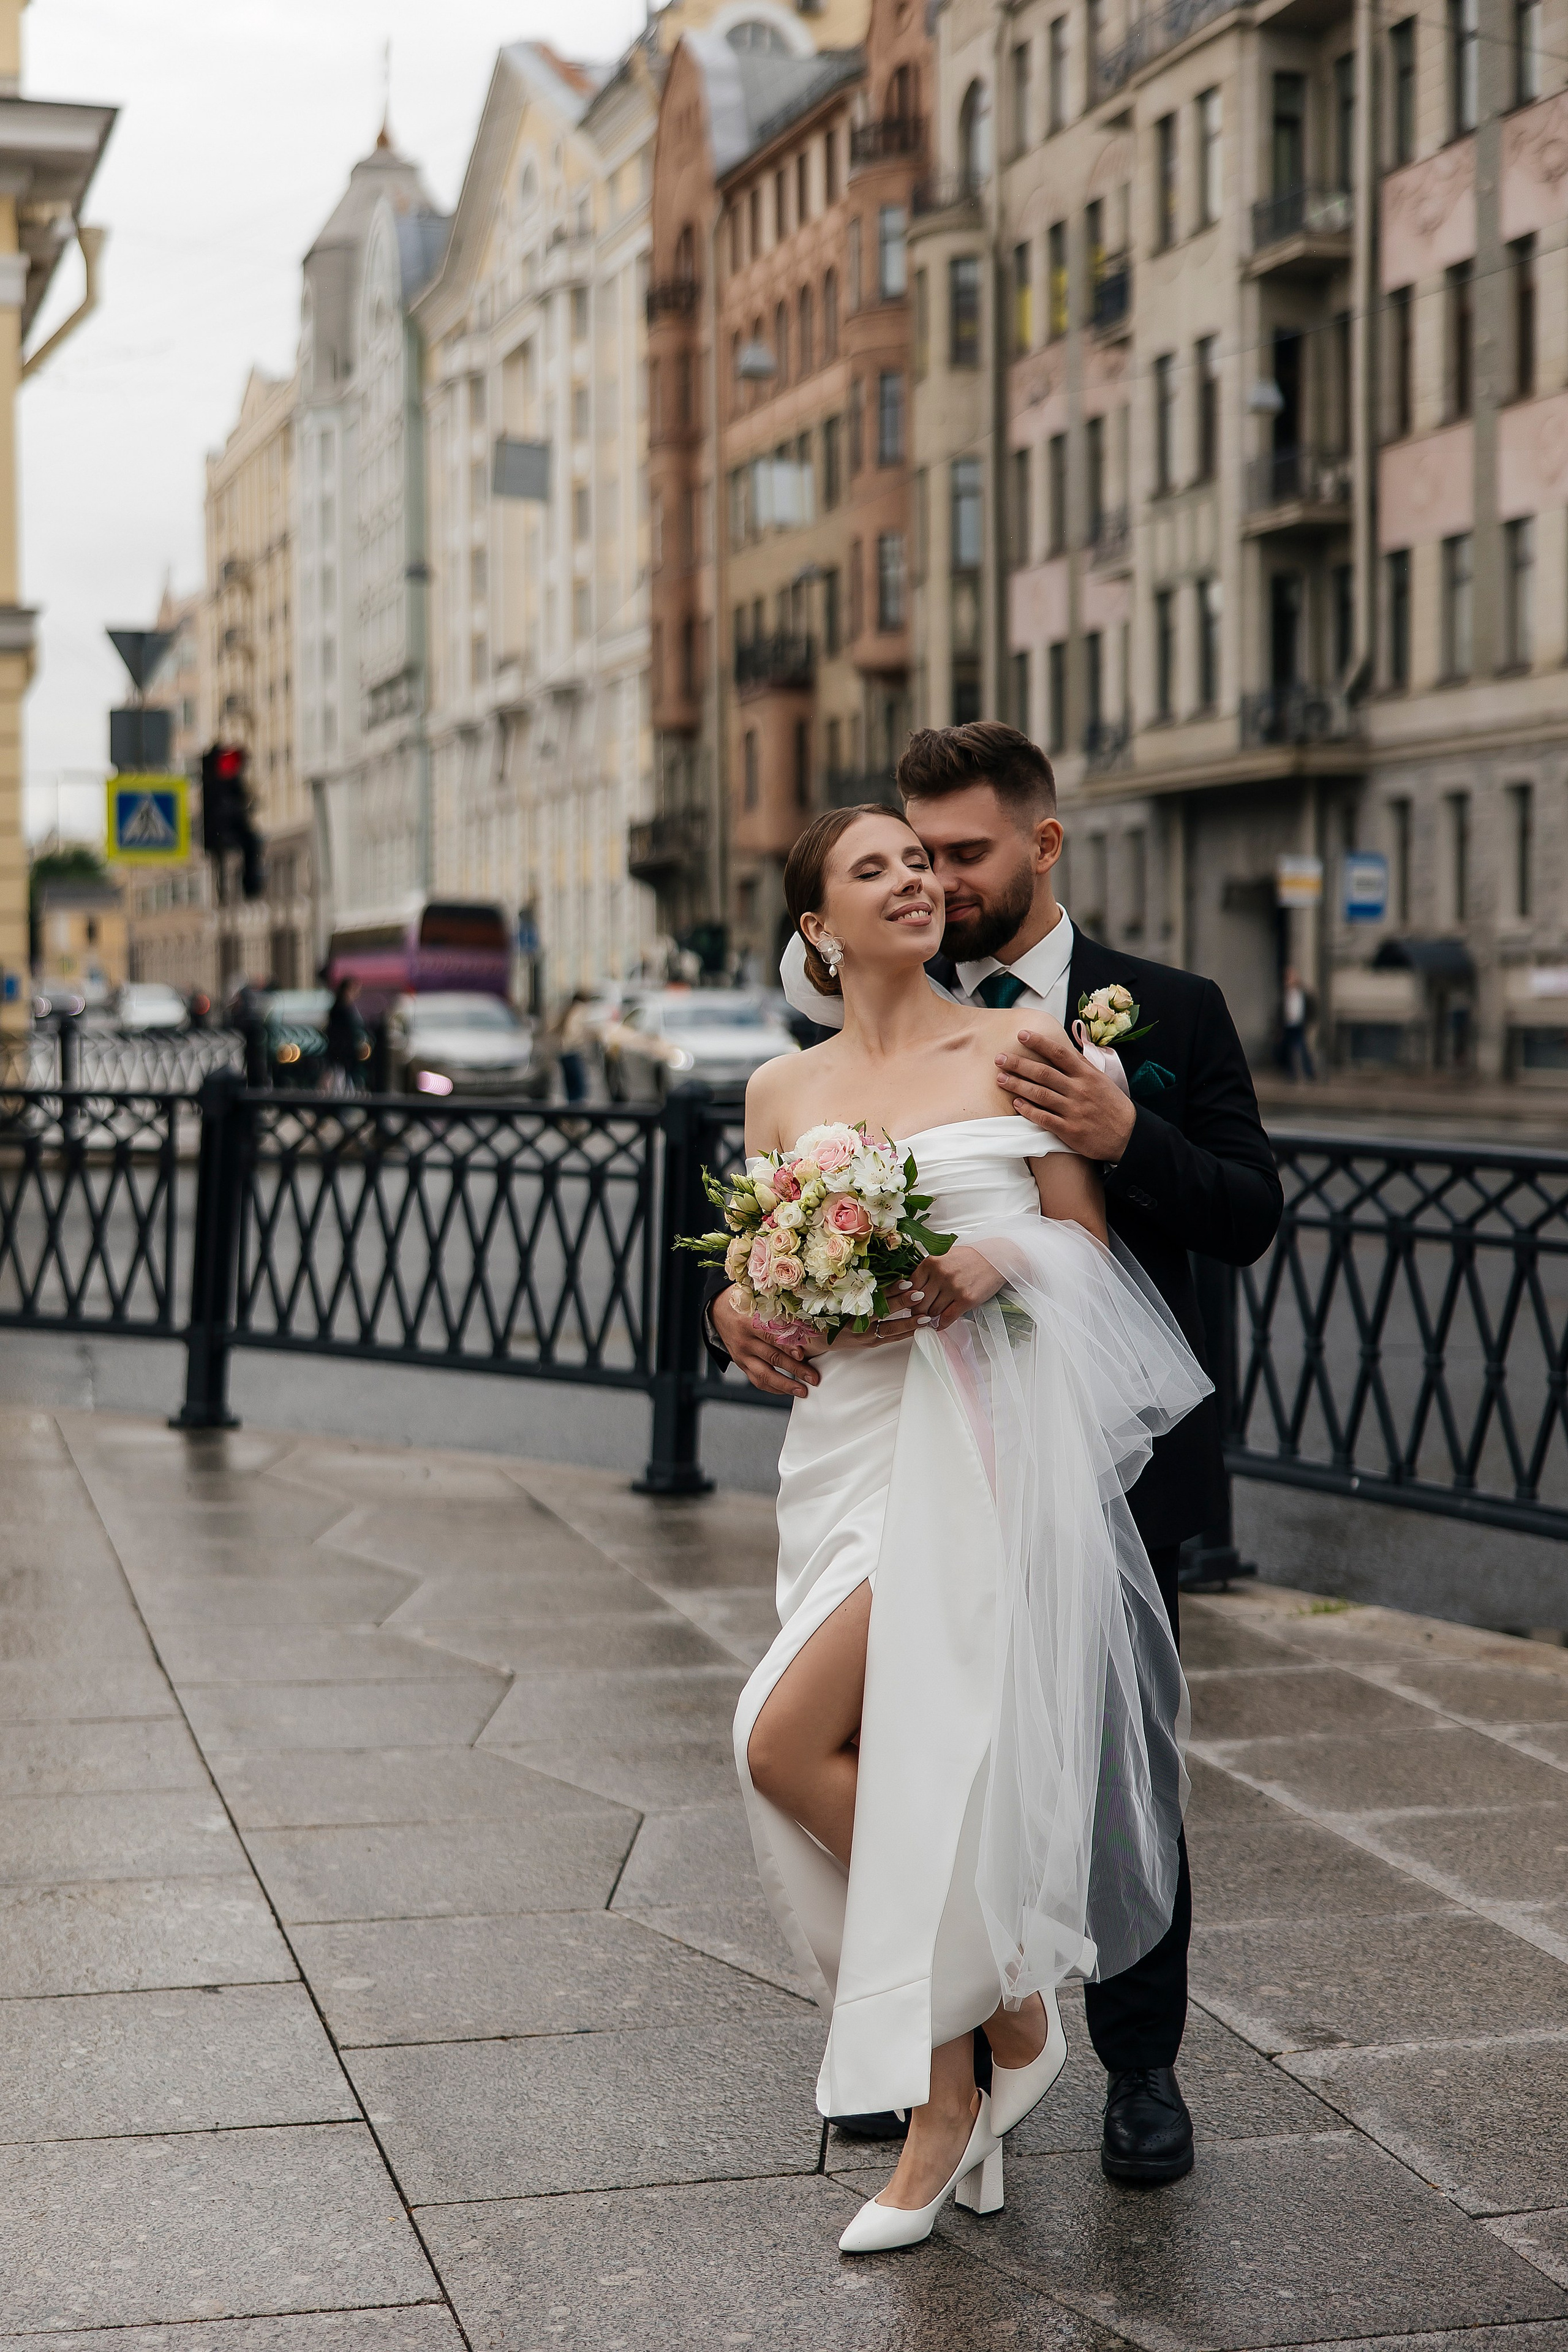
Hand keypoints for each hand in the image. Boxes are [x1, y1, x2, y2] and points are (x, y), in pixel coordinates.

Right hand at [712, 1283, 820, 1397]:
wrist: (717, 1311)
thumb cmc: (743, 1301)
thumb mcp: (756, 1297)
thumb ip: (776, 1304)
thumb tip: (805, 1311)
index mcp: (747, 1322)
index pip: (770, 1336)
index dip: (787, 1345)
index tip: (802, 1354)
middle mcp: (744, 1341)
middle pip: (772, 1357)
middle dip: (795, 1369)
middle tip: (813, 1377)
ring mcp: (742, 1355)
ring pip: (764, 1374)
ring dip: (786, 1384)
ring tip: (803, 1390)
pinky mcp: (741, 1364)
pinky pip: (757, 1380)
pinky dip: (773, 1387)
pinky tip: (787, 1390)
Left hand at [906, 1244, 1005, 1333]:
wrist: (996, 1259)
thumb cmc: (970, 1258)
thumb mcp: (945, 1256)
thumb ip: (928, 1269)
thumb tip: (911, 1288)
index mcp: (932, 1262)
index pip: (910, 1286)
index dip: (909, 1297)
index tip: (912, 1302)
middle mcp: (941, 1274)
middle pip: (919, 1302)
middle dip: (918, 1310)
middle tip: (920, 1313)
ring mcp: (953, 1288)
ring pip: (932, 1312)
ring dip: (932, 1317)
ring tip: (933, 1316)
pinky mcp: (966, 1300)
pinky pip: (947, 1318)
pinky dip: (942, 1324)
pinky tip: (940, 1324)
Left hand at [996, 1026, 1136, 1162]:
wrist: (1128, 1135)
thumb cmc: (1111, 1105)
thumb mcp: (1101, 1079)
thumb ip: (1081, 1065)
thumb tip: (1064, 1047)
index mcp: (1087, 1075)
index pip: (1059, 1053)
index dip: (1039, 1042)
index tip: (1021, 1035)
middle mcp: (1079, 1090)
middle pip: (1043, 1073)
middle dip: (1019, 1064)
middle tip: (1000, 1058)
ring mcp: (1073, 1110)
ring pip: (1040, 1094)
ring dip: (1017, 1085)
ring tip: (1000, 1078)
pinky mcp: (1069, 1130)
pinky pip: (1044, 1118)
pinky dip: (1028, 1111)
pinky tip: (1015, 1104)